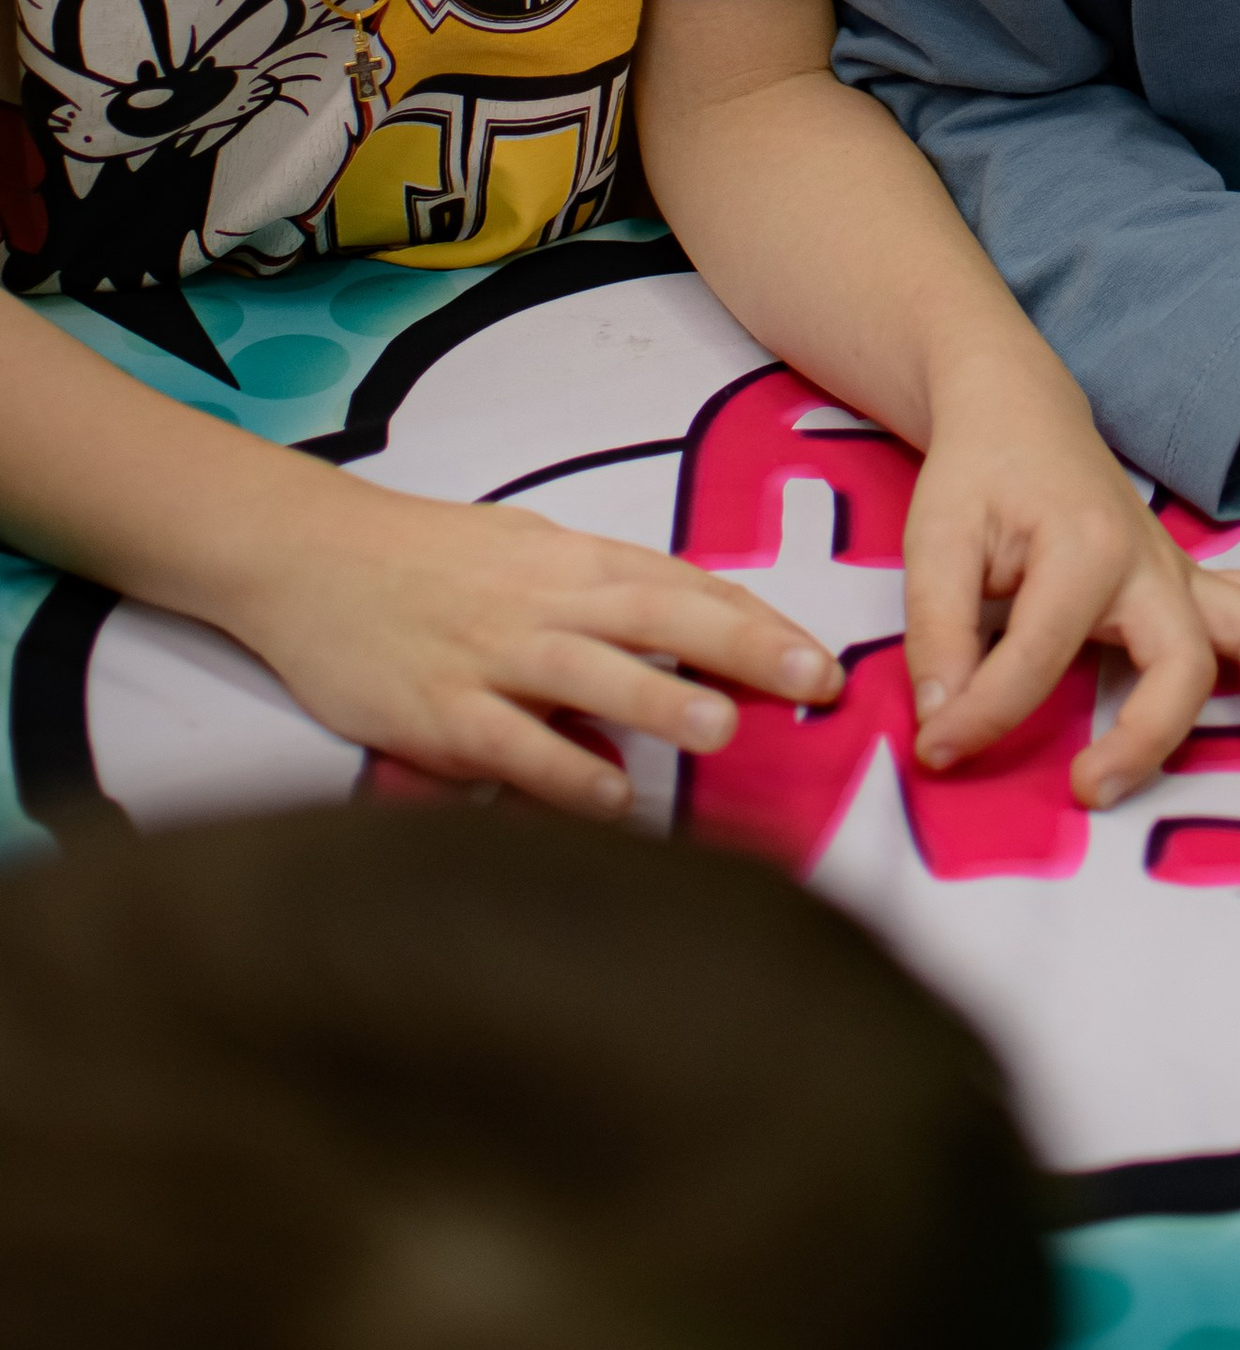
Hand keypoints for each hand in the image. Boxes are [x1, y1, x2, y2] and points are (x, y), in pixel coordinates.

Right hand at [222, 467, 843, 817]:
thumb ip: (602, 598)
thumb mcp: (527, 553)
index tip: (819, 654)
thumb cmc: (428, 557)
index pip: (682, 585)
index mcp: (573, 560)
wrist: (308, 554)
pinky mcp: (437, 708)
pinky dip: (561, 768)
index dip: (756, 620)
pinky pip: (511, 742)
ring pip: (590, 673)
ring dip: (659, 700)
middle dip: (742, 647)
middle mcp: (544, 601)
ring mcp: (490, 654)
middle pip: (659, 616)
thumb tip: (683, 647)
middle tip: (815, 679)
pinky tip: (611, 796)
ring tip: (724, 730)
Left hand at [899, 363, 1239, 808]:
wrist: (1021, 409)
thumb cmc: (977, 473)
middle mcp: (1148, 562)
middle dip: (1148, 737)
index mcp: (1082, 547)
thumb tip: (942, 727)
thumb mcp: (934, 540)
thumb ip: (939, 632)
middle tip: (1089, 791)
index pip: (1040, 656)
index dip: (985, 716)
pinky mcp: (1189, 583)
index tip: (939, 751)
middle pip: (1180, 661)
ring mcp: (1179, 573)